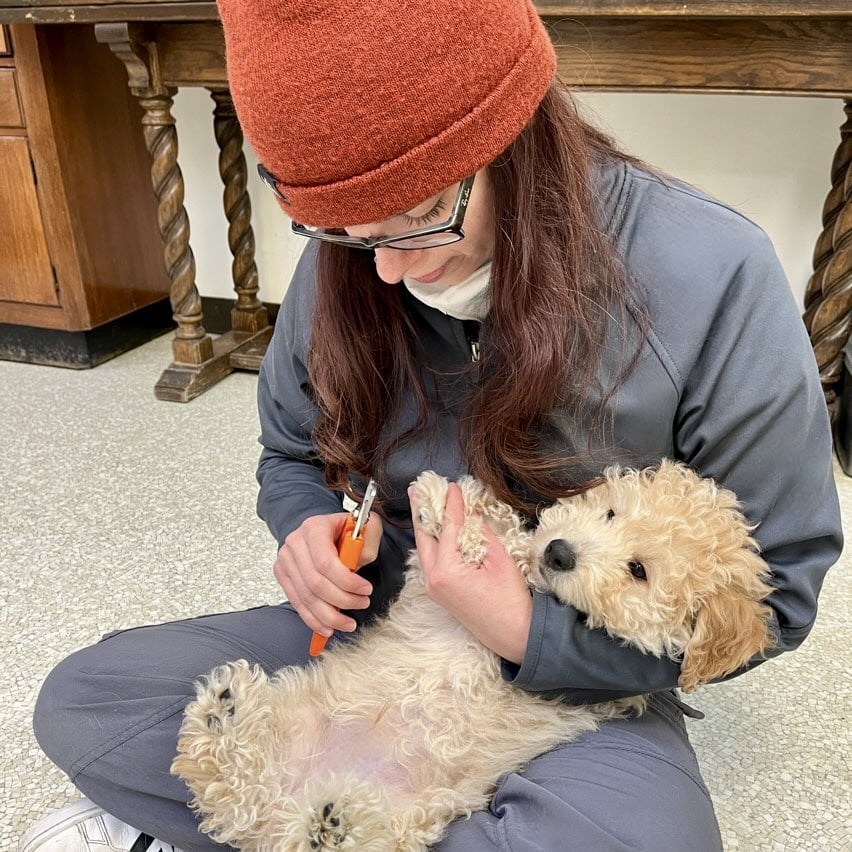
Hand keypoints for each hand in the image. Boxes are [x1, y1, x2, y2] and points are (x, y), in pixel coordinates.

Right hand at [273, 512, 382, 636]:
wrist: (321, 529)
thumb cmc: (343, 529)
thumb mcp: (365, 527)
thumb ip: (367, 544)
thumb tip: (357, 564)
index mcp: (314, 527)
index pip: (325, 562)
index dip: (347, 581)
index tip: (366, 590)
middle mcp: (295, 543)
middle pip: (315, 583)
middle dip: (342, 600)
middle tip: (362, 604)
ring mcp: (286, 560)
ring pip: (306, 597)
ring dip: (329, 616)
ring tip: (348, 623)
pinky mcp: (282, 575)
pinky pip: (297, 603)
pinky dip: (313, 619)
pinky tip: (328, 627)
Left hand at [411, 483, 532, 663]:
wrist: (514, 634)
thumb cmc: (510, 600)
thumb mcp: (499, 559)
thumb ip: (480, 533)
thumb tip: (470, 515)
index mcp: (446, 570)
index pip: (447, 528)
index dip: (451, 505)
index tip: (451, 486)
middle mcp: (433, 579)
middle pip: (424, 537)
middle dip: (421, 511)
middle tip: (417, 488)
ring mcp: (434, 587)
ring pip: (425, 549)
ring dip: (424, 525)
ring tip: (421, 503)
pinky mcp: (439, 592)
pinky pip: (431, 560)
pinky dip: (432, 541)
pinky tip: (435, 529)